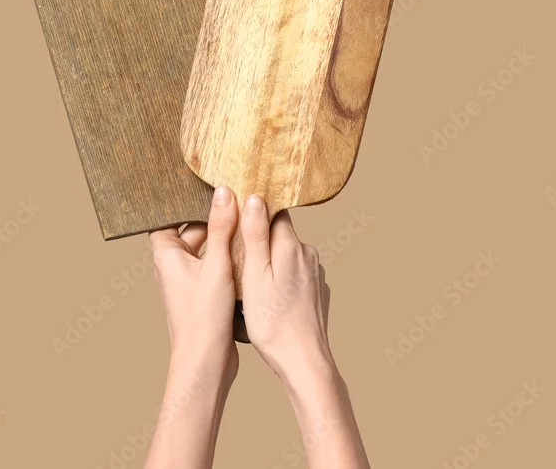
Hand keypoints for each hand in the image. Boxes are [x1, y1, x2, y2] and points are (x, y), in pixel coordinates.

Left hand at [149, 186, 239, 386]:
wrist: (205, 363)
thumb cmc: (203, 318)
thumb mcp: (216, 265)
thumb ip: (221, 228)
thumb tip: (224, 193)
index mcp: (166, 255)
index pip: (167, 216)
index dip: (183, 201)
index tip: (205, 186)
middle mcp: (173, 266)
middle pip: (191, 230)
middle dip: (213, 217)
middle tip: (238, 200)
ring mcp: (189, 280)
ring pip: (206, 248)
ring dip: (225, 238)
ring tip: (248, 221)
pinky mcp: (204, 293)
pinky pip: (215, 265)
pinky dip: (230, 257)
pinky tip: (251, 251)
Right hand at [239, 194, 370, 468]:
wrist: (303, 359)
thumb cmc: (272, 320)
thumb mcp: (254, 274)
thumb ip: (255, 234)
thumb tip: (254, 197)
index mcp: (290, 245)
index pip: (274, 212)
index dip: (255, 213)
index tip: (238, 221)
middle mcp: (308, 254)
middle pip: (280, 234)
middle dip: (261, 240)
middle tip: (238, 258)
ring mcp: (315, 274)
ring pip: (288, 256)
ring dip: (272, 262)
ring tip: (251, 282)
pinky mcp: (317, 292)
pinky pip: (296, 276)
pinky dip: (283, 280)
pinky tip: (270, 299)